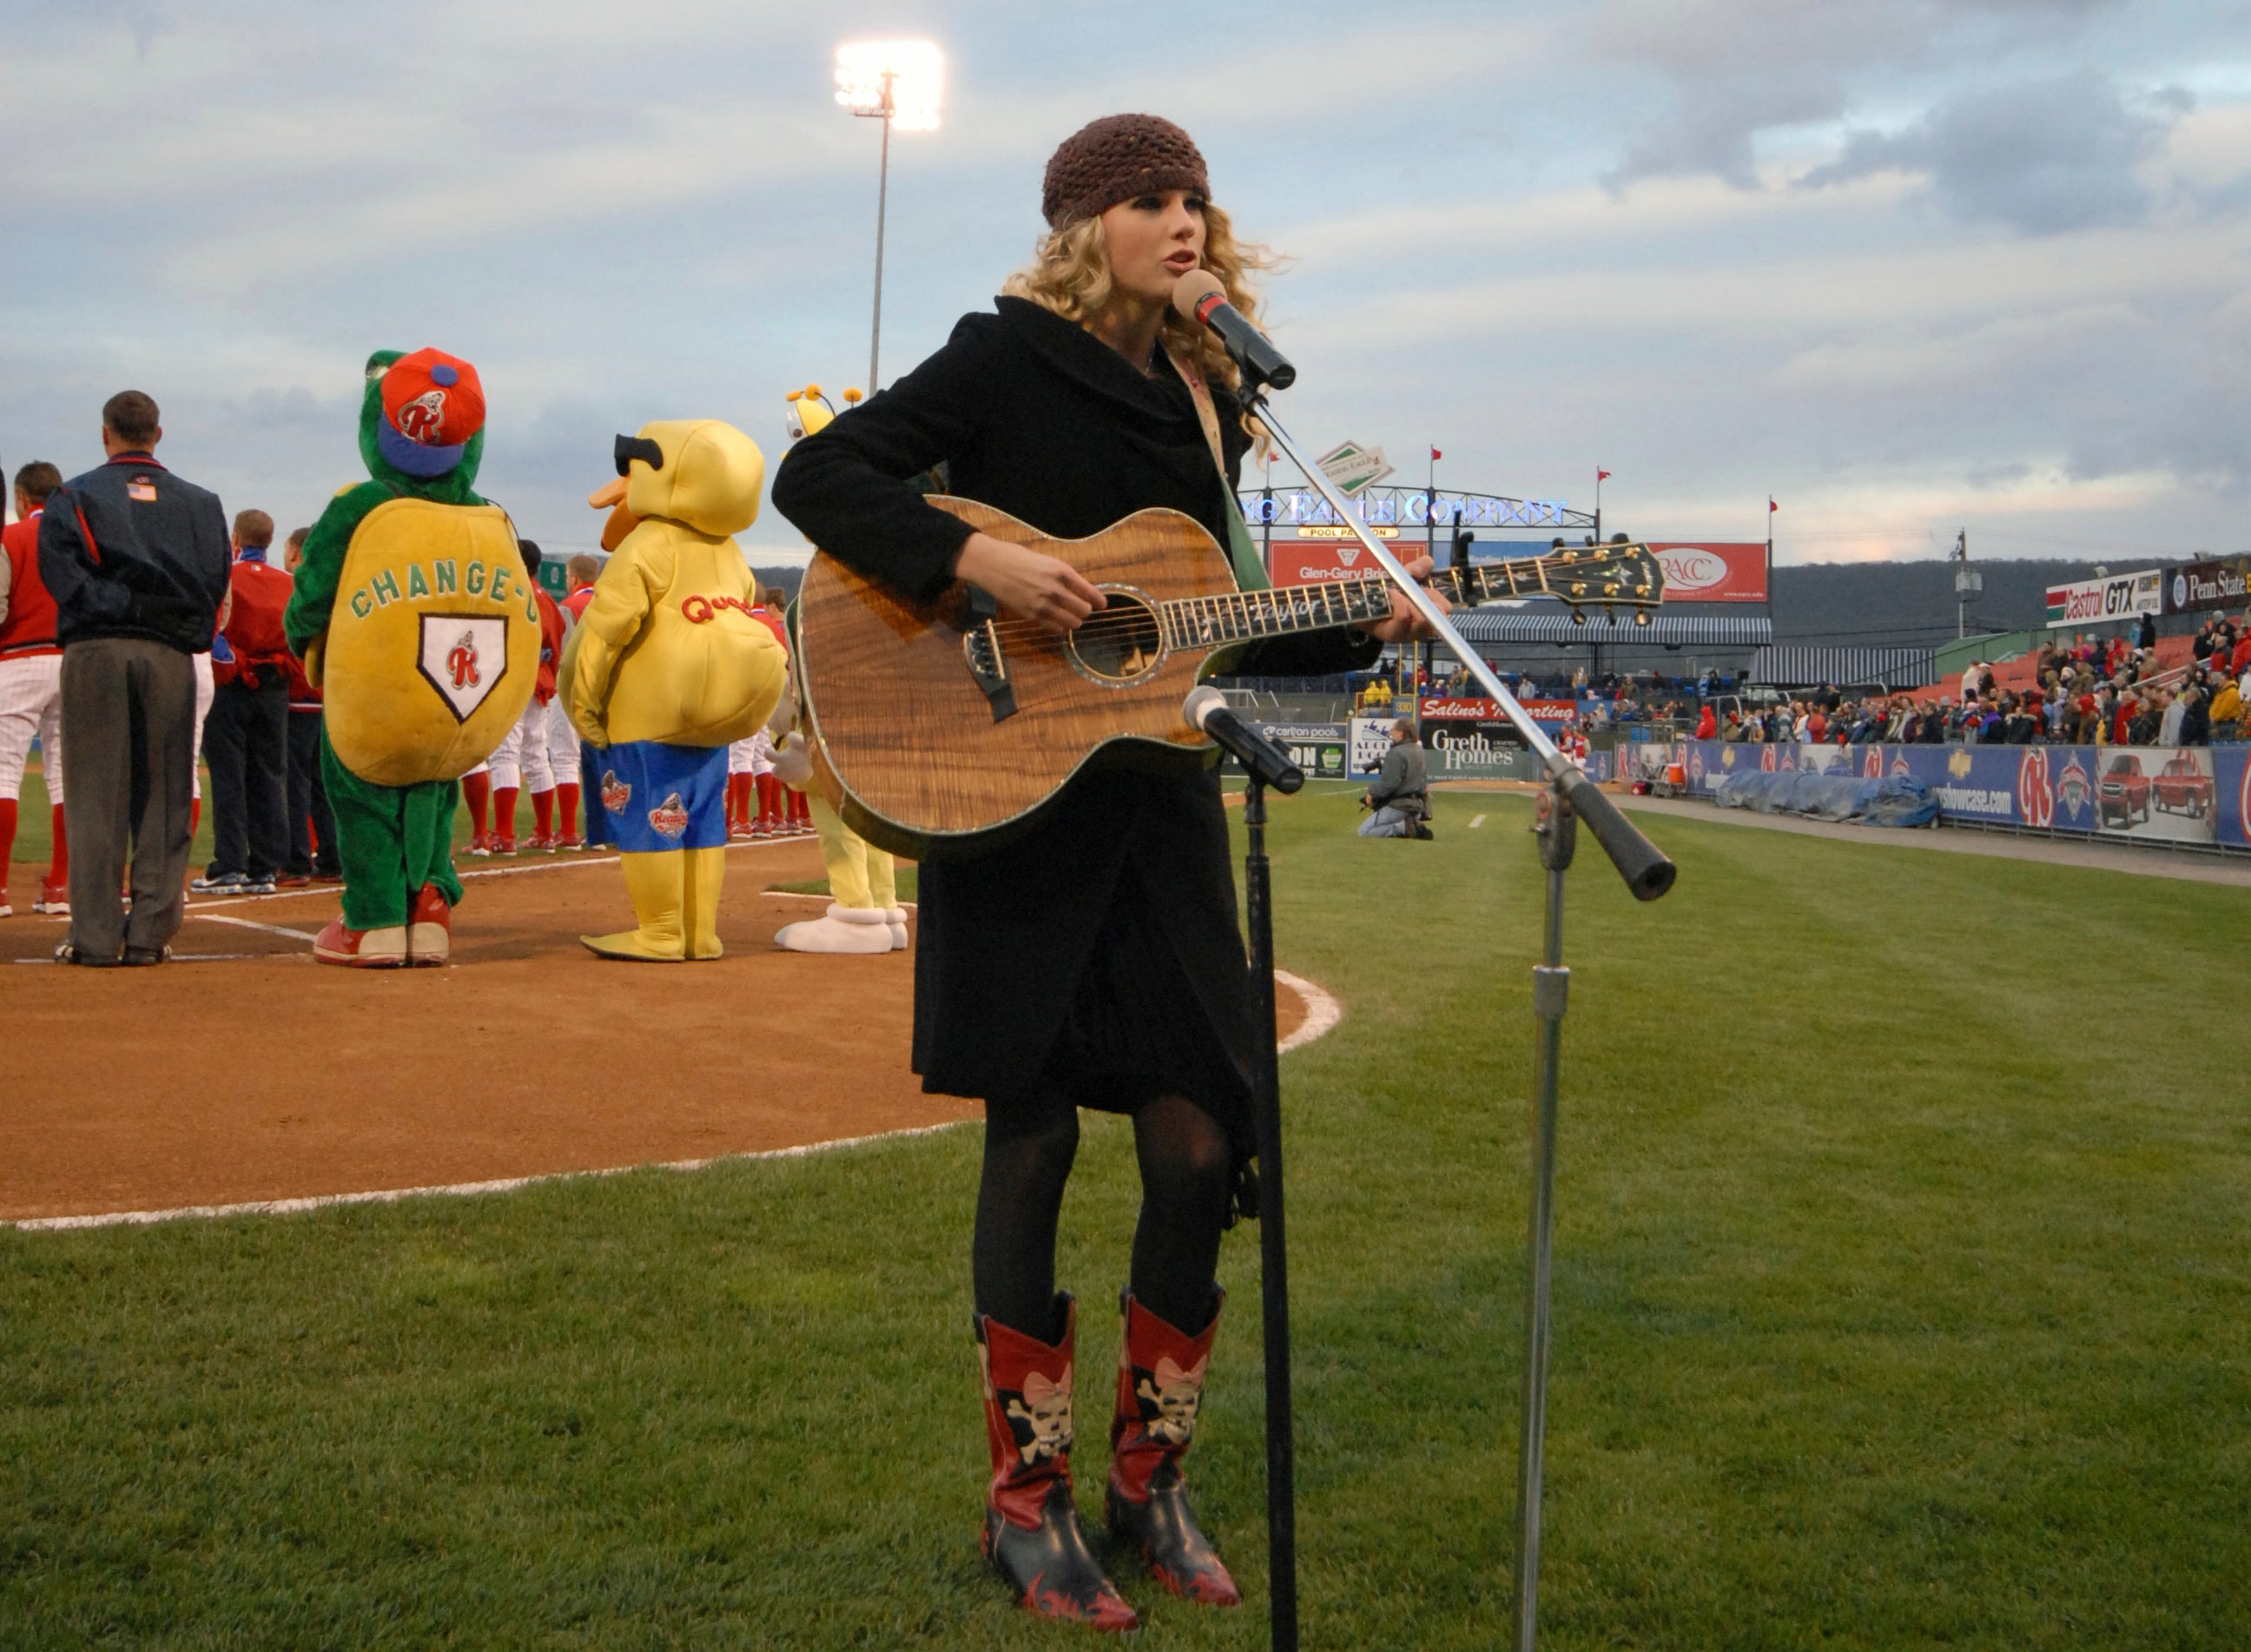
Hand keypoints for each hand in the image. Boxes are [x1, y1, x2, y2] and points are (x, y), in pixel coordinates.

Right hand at [953, 531, 1105, 631]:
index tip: (1102, 604)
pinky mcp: (1031, 616)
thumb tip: (1083, 591)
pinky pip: (1056, 629)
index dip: (1099, 601)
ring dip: (1074, 620)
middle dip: (1085, 611)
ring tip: (1069, 616)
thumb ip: (1065, 577)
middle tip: (1081, 608)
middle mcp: (1055, 589)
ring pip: (1073, 623)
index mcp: (1061, 571)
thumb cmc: (1019, 558)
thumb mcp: (1048, 561)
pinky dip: (1060, 626)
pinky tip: (1057, 620)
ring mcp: (1043, 604)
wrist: (992, 565)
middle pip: (1084, 610)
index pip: (1090, 592)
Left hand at [1358, 553, 1448, 643]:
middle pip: (1436, 619)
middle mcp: (1421, 627)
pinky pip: (1403, 618)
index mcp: (1428, 613)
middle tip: (1414, 592)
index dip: (1439, 599)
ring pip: (1421, 620)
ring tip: (1398, 592)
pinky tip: (1392, 594)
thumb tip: (1427, 562)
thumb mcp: (1402, 576)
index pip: (1445, 610)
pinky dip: (1400, 602)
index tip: (1427, 589)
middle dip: (1427, 603)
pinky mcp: (1392, 634)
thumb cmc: (1384, 593)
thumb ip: (1416, 567)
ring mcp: (1407, 633)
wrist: (1359, 605)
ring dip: (1412, 603)